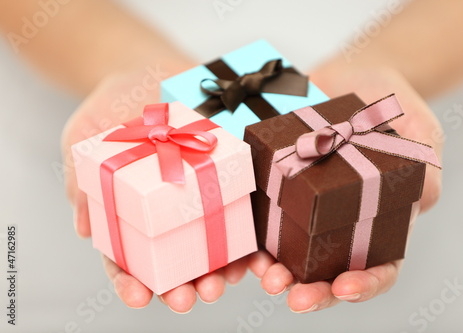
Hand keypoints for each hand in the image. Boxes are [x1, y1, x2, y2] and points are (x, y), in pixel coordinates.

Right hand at [62, 68, 248, 312]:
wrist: (146, 69)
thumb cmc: (109, 108)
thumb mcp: (84, 139)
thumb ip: (81, 180)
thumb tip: (84, 227)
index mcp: (132, 214)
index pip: (128, 259)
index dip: (131, 282)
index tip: (138, 297)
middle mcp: (169, 213)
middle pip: (175, 261)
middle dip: (181, 286)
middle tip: (188, 298)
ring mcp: (202, 197)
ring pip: (213, 245)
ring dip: (220, 271)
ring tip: (224, 281)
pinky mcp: (228, 177)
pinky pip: (243, 211)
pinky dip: (251, 236)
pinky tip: (258, 252)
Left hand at [246, 66, 442, 312]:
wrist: (353, 73)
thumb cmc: (393, 104)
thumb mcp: (421, 133)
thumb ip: (425, 170)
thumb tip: (419, 202)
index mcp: (377, 219)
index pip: (376, 266)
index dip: (364, 284)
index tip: (343, 287)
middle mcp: (337, 220)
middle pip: (326, 270)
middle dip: (307, 288)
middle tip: (287, 290)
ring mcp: (304, 205)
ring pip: (287, 252)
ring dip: (273, 269)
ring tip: (262, 271)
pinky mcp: (276, 184)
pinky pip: (261, 214)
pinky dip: (251, 233)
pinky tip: (243, 241)